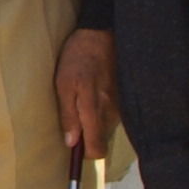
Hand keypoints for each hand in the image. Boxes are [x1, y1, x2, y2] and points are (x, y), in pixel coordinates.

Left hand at [52, 27, 118, 169]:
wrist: (101, 35)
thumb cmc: (78, 59)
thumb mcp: (63, 84)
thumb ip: (68, 114)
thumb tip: (71, 143)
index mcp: (95, 110)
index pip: (97, 148)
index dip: (86, 154)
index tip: (74, 149)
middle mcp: (112, 112)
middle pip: (102, 140)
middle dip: (88, 137)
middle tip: (73, 121)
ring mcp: (120, 105)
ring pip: (107, 127)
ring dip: (94, 122)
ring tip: (81, 102)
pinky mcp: (124, 97)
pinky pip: (112, 114)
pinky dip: (102, 111)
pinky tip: (93, 95)